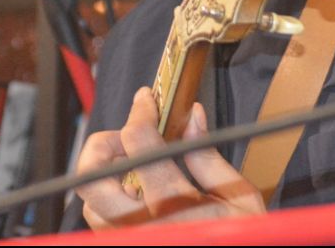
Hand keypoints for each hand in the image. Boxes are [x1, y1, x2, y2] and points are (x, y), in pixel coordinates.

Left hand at [75, 89, 264, 228]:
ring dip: (104, 177)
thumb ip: (208, 157)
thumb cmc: (244, 240)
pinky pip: (103, 224)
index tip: (147, 101)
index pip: (138, 145)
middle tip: (127, 137)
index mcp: (175, 207)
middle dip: (103, 146)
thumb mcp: (240, 197)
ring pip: (91, 205)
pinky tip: (136, 191)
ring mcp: (132, 242)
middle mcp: (142, 228)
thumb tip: (193, 116)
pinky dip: (110, 201)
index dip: (140, 113)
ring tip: (131, 164)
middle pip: (92, 178)